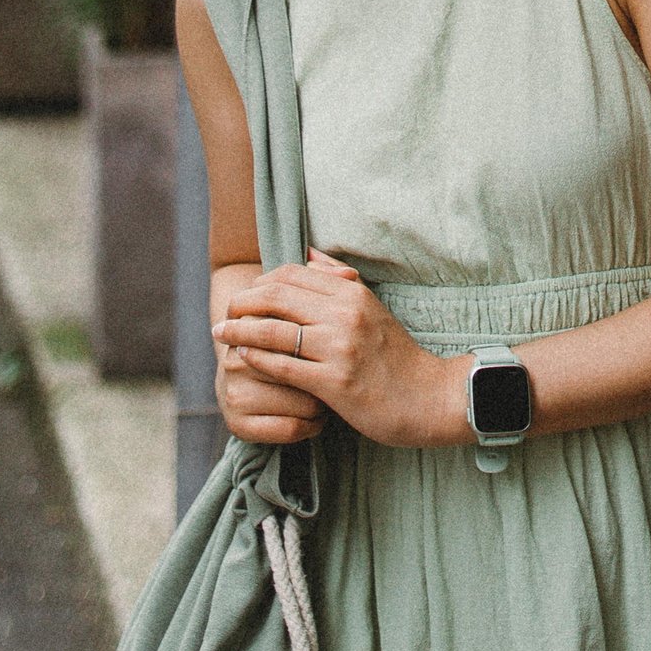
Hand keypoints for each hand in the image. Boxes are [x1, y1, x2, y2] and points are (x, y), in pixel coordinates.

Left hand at [219, 250, 457, 451]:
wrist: (429, 397)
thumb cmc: (396, 355)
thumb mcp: (372, 307)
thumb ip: (339, 279)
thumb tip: (308, 254)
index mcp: (351, 293)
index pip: (292, 274)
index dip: (261, 282)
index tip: (246, 295)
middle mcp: (344, 314)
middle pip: (276, 297)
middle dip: (243, 303)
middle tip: (225, 313)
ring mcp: (339, 348)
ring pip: (274, 331)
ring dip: (240, 331)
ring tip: (221, 334)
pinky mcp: (334, 382)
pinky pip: (283, 366)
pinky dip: (257, 359)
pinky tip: (243, 358)